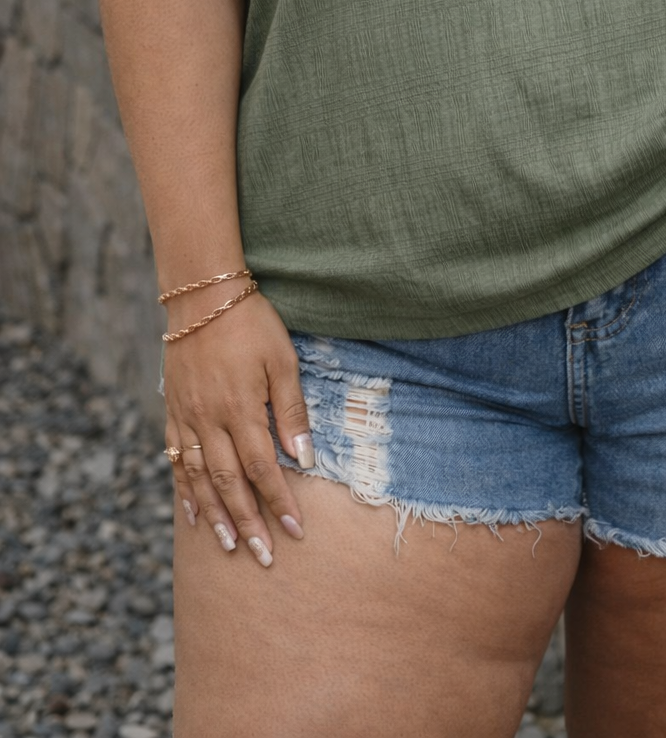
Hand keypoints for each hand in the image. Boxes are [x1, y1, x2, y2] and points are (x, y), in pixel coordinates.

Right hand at [163, 290, 314, 567]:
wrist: (202, 295)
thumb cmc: (252, 324)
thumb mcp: (283, 360)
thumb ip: (292, 410)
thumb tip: (306, 456)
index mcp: (241, 410)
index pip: (263, 469)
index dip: (279, 502)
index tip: (295, 530)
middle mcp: (210, 421)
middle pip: (230, 483)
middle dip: (249, 522)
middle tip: (264, 556)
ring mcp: (187, 417)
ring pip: (201, 478)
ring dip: (217, 515)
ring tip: (229, 546)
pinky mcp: (174, 410)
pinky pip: (177, 458)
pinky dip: (185, 489)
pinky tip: (193, 512)